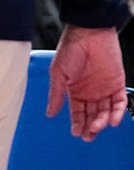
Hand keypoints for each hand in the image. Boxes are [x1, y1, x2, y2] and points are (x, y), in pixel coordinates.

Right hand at [47, 25, 126, 140]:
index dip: (77, 123)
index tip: (76, 133)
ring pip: (106, 111)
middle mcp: (90, 91)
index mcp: (74, 89)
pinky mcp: (118, 84)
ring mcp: (104, 88)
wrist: (89, 33)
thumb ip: (56, 95)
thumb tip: (49, 113)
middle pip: (92, 114)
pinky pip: (120, 102)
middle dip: (90, 127)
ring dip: (102, 121)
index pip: (77, 111)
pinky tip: (112, 120)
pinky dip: (117, 113)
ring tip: (97, 127)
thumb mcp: (58, 74)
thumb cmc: (70, 49)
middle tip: (88, 136)